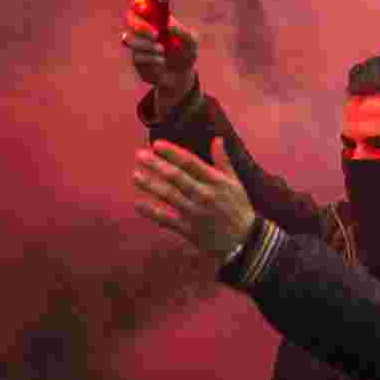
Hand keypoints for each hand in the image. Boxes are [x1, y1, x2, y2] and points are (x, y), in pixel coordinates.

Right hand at [122, 0, 198, 93]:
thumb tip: (168, 25)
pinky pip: (137, 56)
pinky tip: (161, 62)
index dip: (140, 4)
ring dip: (146, 45)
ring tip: (161, 51)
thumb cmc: (186, 53)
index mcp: (156, 18)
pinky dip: (150, 59)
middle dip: (140, 26)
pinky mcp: (136, 59)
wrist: (182, 76)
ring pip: (129, 38)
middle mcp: (144, 28)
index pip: (141, 5)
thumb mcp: (191, 42)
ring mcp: (138, 44)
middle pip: (130, 18)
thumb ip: (182, 32)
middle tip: (156, 34)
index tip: (146, 9)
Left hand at [133, 137, 256, 261]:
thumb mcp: (235, 182)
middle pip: (176, 177)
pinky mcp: (189, 230)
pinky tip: (138, 203)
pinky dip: (152, 212)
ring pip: (169, 195)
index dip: (172, 152)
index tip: (156, 144)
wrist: (244, 240)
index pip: (190, 162)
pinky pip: (167, 220)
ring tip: (135, 175)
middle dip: (156, 165)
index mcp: (216, 181)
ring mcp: (196, 213)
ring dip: (150, 185)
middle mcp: (205, 195)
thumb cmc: (239, 207)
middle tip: (139, 155)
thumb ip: (223, 161)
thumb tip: (217, 139)